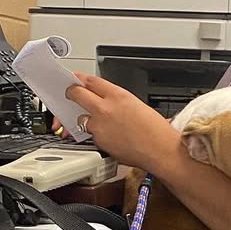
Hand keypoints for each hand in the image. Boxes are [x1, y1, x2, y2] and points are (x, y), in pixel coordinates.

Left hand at [66, 73, 180, 171]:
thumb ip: (118, 101)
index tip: (77, 79)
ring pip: (80, 118)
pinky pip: (90, 135)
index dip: (81, 79)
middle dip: (71, 93)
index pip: (91, 81)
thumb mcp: (138, 105)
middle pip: (77, 94)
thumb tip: (108, 100)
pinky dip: (95, 135)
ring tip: (96, 123)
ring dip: (84, 118)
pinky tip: (108, 137)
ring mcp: (99, 126)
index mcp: (118, 95)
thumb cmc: (156, 131)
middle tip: (70, 94)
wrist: (160, 150)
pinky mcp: (98, 142)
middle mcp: (105, 108)